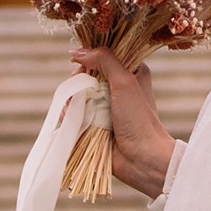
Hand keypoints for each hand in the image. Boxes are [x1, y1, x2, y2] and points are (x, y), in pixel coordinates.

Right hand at [71, 48, 175, 199]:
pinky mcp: (95, 124)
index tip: (82, 66)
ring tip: (71, 107)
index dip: (89, 58)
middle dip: (78, 81)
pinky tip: (67, 117)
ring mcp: (105, 106)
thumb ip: (104, 60)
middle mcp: (117, 87)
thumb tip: (76, 51)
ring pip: (79, 93)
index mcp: (130, 72)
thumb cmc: (139, 119)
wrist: (142, 158)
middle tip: (78, 89)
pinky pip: (76, 112)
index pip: (103, 56)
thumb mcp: (125, 81)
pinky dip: (69, 113)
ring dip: (71, 99)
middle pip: (87, 74)